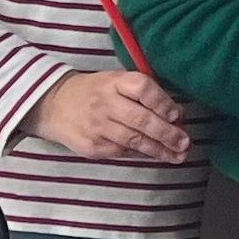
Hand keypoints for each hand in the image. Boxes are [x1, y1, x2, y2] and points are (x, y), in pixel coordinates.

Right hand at [28, 69, 191, 161]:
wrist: (53, 105)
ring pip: (133, 140)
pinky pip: (122, 152)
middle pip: (141, 120)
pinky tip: (155, 156)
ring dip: (159, 150)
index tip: (177, 115)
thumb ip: (143, 95)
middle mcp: (105, 103)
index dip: (162, 102)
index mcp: (114, 82)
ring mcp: (97, 126)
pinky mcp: (91, 147)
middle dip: (167, 134)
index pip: (142, 88)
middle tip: (185, 143)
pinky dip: (141, 154)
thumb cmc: (95, 92)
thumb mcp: (115, 82)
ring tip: (178, 156)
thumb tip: (177, 115)